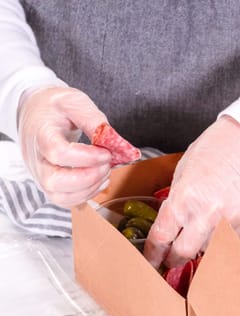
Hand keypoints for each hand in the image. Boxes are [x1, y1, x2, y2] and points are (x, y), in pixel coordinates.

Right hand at [18, 86, 112, 206]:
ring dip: (88, 189)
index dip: (87, 157)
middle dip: (87, 178)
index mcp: (40, 133)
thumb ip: (93, 119)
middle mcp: (35, 158)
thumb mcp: (75, 101)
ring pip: (59, 196)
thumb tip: (112, 140)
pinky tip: (99, 181)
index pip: (58, 152)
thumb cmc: (55, 106)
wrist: (35, 111)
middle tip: (107, 165)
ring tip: (105, 172)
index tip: (106, 153)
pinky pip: (64, 199)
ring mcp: (39, 172)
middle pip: (53, 181)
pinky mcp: (48, 181)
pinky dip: (84, 195)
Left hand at [144, 116, 239, 268]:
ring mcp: (232, 220)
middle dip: (175, 258)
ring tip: (206, 226)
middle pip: (184, 253)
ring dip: (202, 244)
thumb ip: (176, 203)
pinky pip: (232, 241)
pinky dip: (225, 236)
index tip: (152, 260)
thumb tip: (169, 230)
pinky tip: (226, 217)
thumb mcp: (183, 173)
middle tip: (172, 258)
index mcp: (185, 198)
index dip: (153, 253)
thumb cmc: (214, 151)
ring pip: (209, 249)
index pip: (162, 238)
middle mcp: (208, 213)